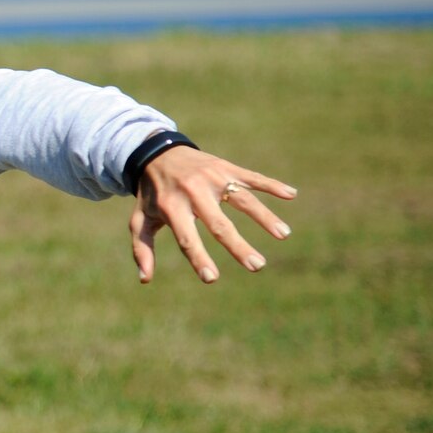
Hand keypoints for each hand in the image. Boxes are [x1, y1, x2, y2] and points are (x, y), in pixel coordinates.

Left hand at [131, 145, 294, 284]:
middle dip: (238, 246)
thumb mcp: (140, 219)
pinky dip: (272, 185)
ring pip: (242, 200)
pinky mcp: (226, 167)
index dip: (198, 257)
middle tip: (257, 266)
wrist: (157, 153)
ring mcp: (212, 178)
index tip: (211, 278)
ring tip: (284, 234)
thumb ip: (142, 248)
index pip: (186, 238)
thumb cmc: (152, 194)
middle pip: (218, 224)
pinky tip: (291, 195)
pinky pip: (252, 177)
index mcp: (171, 208)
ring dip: (264, 217)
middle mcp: (193, 193)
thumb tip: (145, 279)